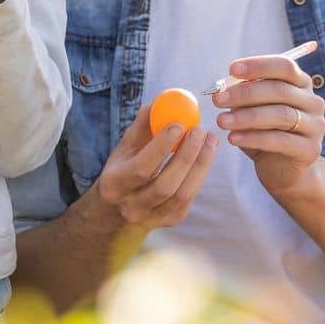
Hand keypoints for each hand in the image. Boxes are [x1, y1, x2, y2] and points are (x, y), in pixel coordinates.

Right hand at [93, 100, 217, 227]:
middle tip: (200, 131)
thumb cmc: (124, 167)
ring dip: (200, 166)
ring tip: (211, 141)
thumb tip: (162, 102)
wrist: (119, 206)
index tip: (179, 124)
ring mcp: (151, 218)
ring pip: (181, 195)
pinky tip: (205, 157)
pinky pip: (189, 200)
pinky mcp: (169, 221)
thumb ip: (143, 126)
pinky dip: (199, 176)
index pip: (140, 169)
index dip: (160, 147)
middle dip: (187, 157)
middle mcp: (130, 207)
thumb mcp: (125, 147)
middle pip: (164, 185)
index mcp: (114, 185)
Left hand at [212, 53, 324, 198]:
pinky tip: (233, 138)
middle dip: (245, 93)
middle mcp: (313, 102)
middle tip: (218, 99)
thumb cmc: (265, 131)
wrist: (282, 168)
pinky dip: (253, 138)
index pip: (285, 66)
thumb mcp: (253, 108)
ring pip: (281, 115)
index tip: (232, 69)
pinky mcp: (310, 149)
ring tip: (221, 121)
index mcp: (301, 83)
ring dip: (247, 117)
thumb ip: (244, 95)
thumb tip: (222, 87)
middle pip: (280, 90)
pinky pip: (280, 140)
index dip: (259, 66)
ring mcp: (315, 126)